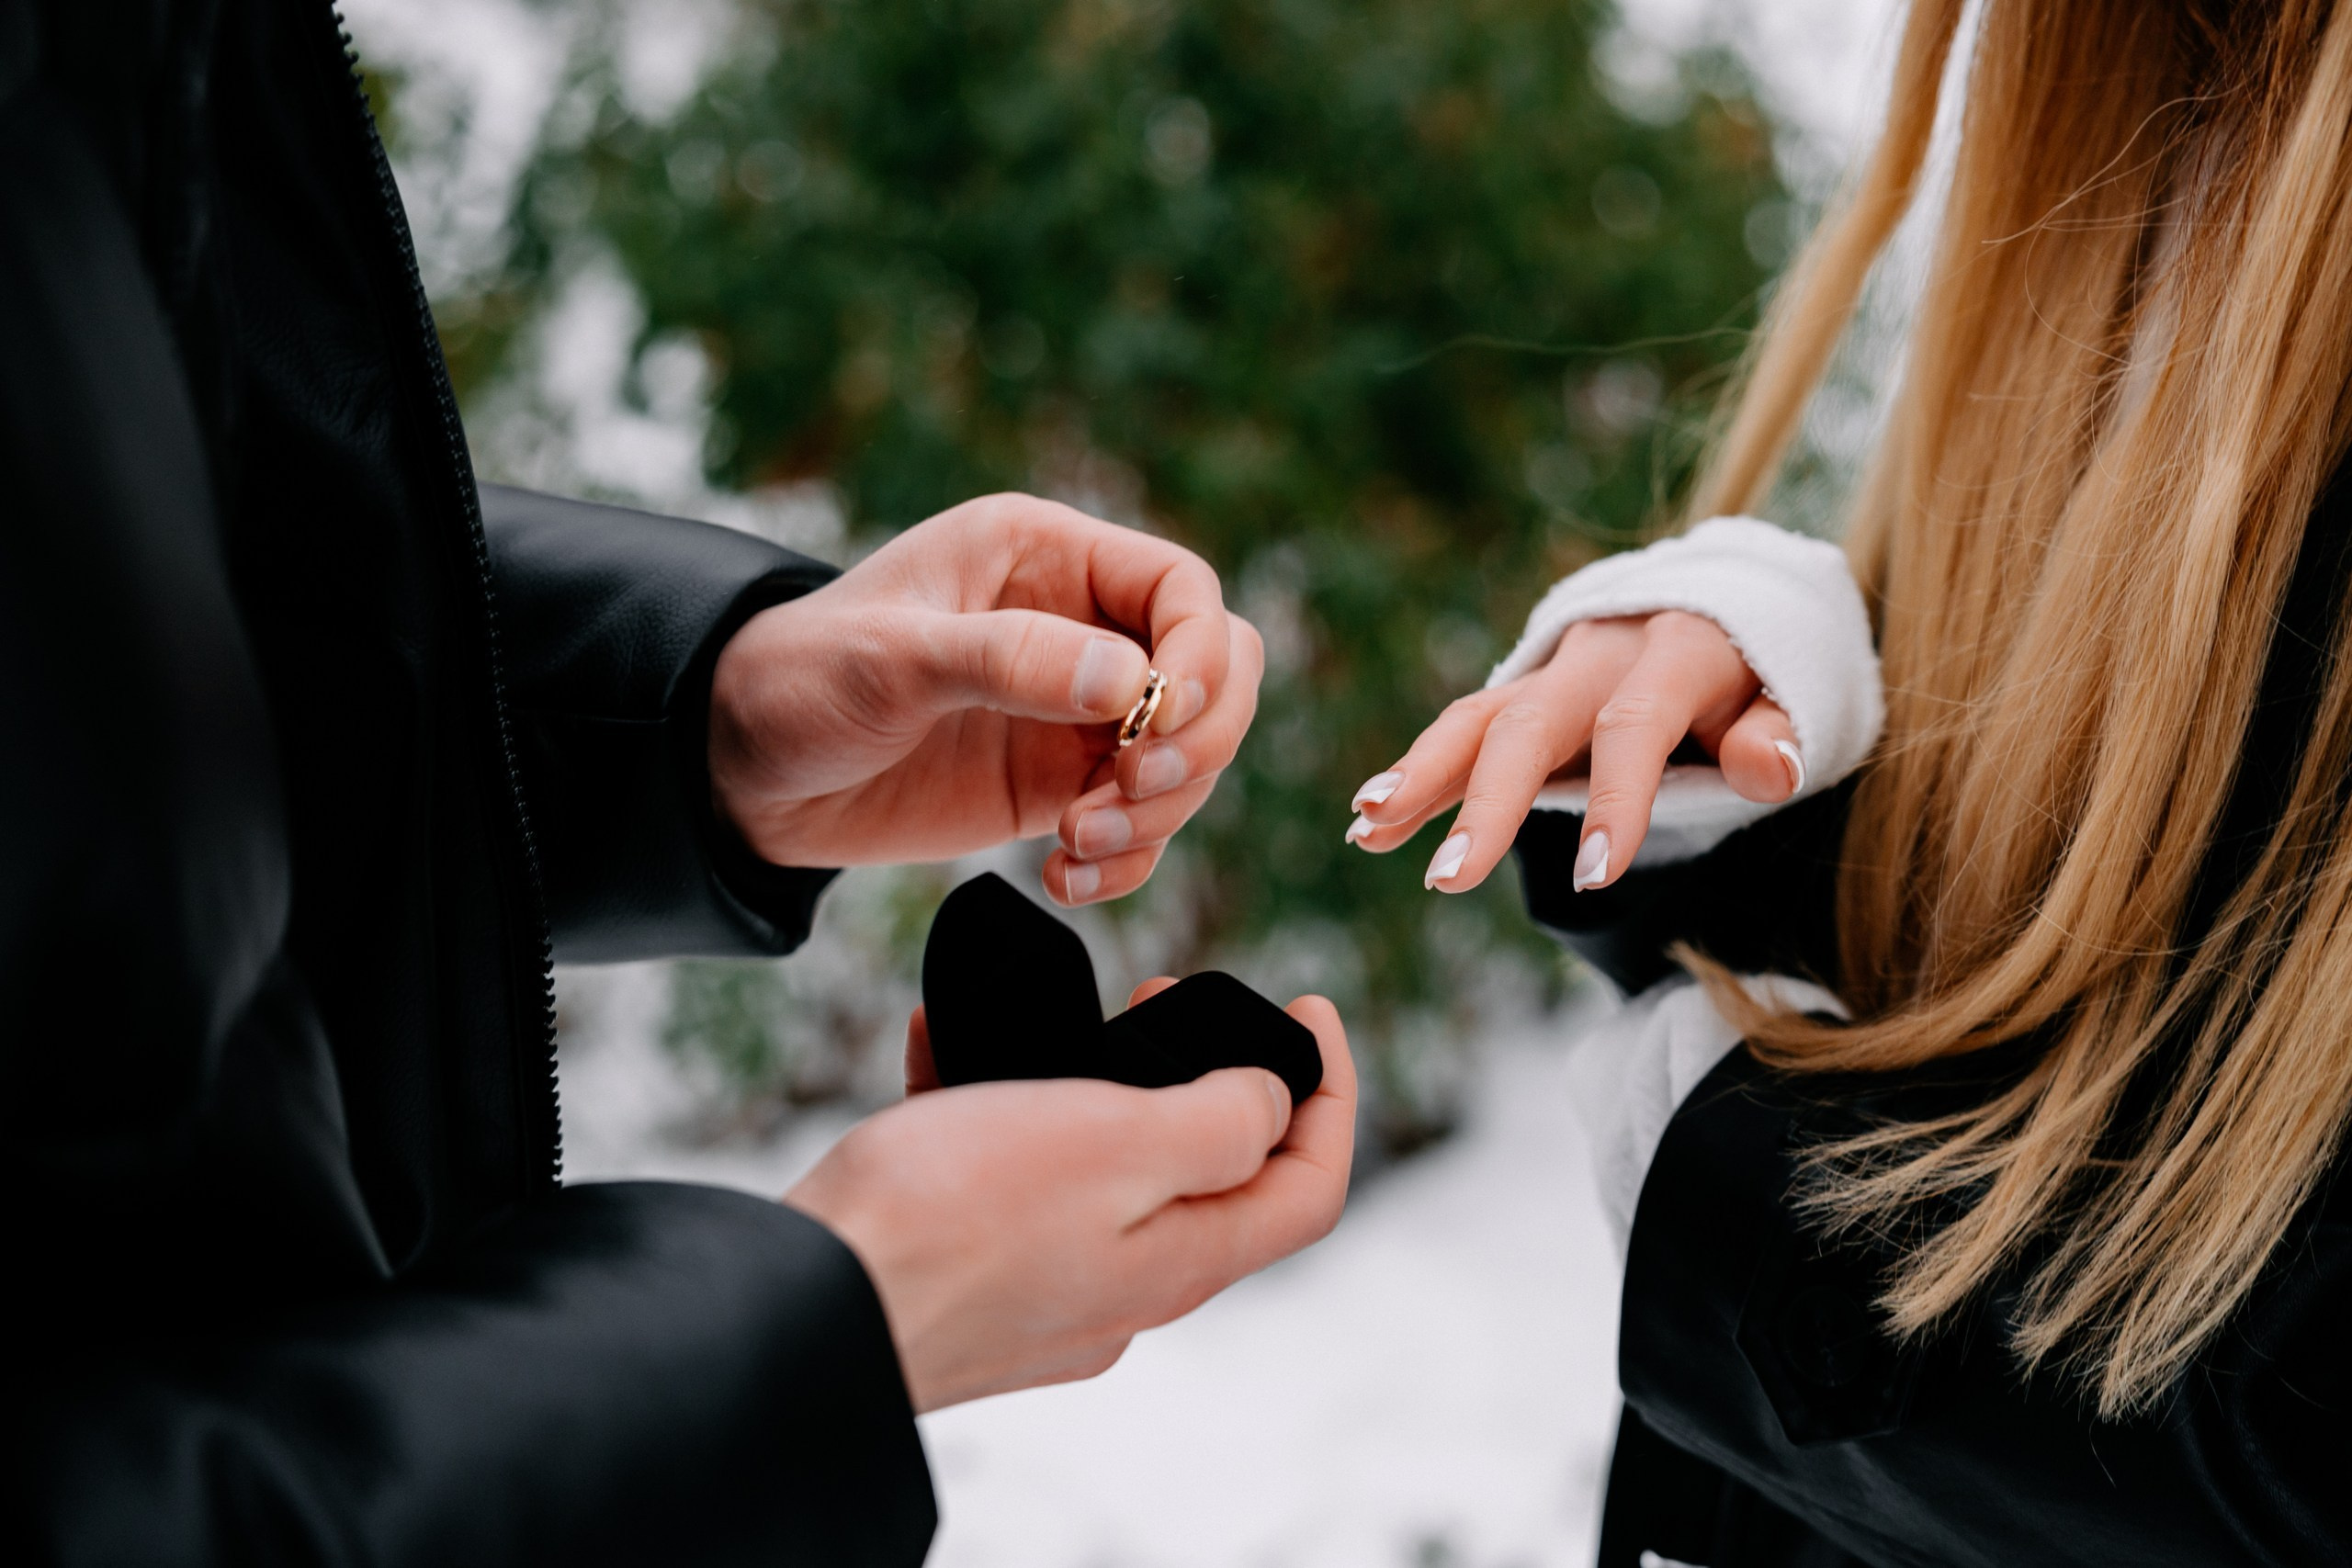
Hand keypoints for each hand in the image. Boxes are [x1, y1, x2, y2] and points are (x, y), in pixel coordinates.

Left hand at [710, 493, 1263, 904]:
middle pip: (1218, 672)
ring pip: (1191, 757)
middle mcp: (1079, 626)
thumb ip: (1011, 661)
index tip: (1157, 722)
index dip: (1200, 656)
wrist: (739, 770)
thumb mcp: (893, 660)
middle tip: (1129, 790)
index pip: (1183, 589)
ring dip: (1158, 813)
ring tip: (1072, 844)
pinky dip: (1127, 861)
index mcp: (1046, 556)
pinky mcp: (1058, 786)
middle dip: (1199, 740)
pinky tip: (1063, 878)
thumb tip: (1131, 685)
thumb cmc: (800, 679)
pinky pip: (1142, 825)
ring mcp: (1076, 713)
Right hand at [784, 985, 1355, 1411]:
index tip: (1312, 1006)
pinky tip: (944, 1042)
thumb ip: (1217, 1125)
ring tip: (1061, 1013)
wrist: (799, 1306)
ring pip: (1101, 1171)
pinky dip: (992, 1103)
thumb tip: (1269, 1105)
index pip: (1307, 1188)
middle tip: (1163, 993)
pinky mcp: (967, 1277)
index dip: (1332, 1094)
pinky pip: (1003, 1179)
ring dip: (1096, 1081)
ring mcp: (1043, 1289)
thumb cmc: (953, 1218)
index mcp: (1180, 1259)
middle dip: (1210, 1075)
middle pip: (1211, 1178)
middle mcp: (1124, 1288)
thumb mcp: (1115, 1142)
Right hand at [1345, 611, 1795, 892]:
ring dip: (1420, 777)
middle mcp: (1599, 651)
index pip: (1636, 726)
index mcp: (1675, 649)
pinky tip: (1370, 823)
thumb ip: (1779, 731)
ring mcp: (1551, 670)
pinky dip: (1418, 774)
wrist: (1725, 610)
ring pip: (1476, 719)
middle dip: (1486, 802)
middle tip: (1448, 879)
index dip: (1619, 799)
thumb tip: (1772, 767)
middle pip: (1529, 724)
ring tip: (1369, 831)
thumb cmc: (1763, 676)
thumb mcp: (1796, 696)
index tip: (1598, 877)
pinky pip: (1463, 731)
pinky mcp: (1522, 694)